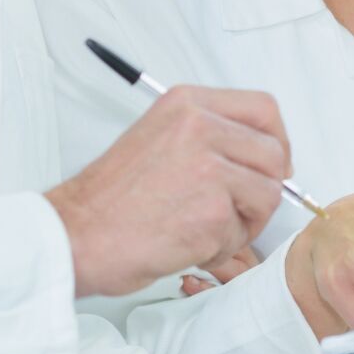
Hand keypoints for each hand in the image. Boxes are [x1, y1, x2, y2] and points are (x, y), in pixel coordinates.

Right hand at [44, 86, 290, 298]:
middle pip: (274, 155)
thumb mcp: (160, 137)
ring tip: (204, 230)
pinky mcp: (212, 211)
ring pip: (267, 196)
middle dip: (264, 189)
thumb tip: (266, 154)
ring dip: (243, 223)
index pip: (263, 110)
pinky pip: (242, 234)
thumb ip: (210, 136)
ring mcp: (208, 168)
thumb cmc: (112, 199)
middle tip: (237, 210)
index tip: (271, 166)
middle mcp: (200, 127)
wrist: (77, 235)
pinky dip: (221, 249)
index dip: (277, 141)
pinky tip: (186, 245)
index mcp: (187, 104)